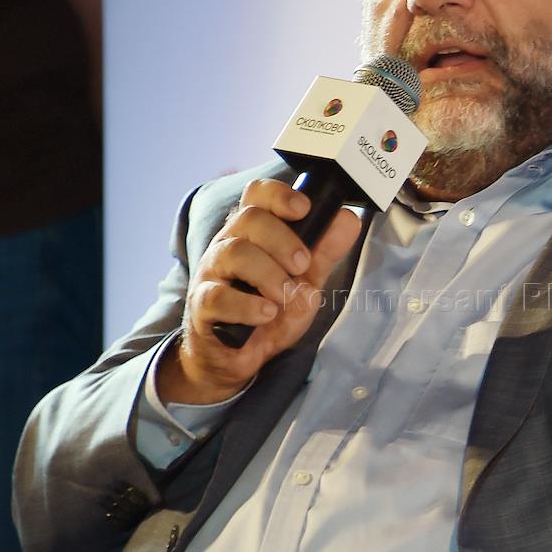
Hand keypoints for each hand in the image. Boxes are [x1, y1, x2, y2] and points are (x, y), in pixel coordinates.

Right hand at [157, 180, 361, 403]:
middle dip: (284, 241)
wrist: (238, 356)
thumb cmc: (269, 310)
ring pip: (234, 253)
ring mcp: (212, 273)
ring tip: (286, 296)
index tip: (304, 209)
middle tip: (303, 267)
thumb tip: (349, 219)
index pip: (257, 195)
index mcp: (253, 233)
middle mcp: (229, 245)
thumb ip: (324, 253)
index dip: (279, 194)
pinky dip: (248, 306)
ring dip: (269, 274)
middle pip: (249, 219)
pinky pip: (218, 296)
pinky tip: (267, 314)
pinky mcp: (202, 305)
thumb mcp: (305, 281)